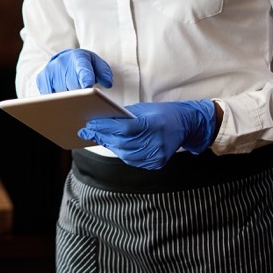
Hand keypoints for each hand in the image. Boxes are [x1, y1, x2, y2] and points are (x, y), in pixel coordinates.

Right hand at [36, 49, 113, 94]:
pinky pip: (48, 95)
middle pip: (72, 86)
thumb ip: (105, 72)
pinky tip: (62, 97)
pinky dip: (56, 100)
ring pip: (60, 93)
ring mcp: (50, 70)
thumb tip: (107, 83)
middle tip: (84, 98)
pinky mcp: (41, 78)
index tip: (87, 88)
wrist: (65, 59)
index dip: (85, 79)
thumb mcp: (97, 64)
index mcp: (79, 58)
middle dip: (79, 95)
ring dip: (68, 98)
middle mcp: (62, 62)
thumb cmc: (84, 65)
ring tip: (73, 96)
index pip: (83, 70)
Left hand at [79, 100, 216, 169]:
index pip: (123, 128)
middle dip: (102, 137)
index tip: (89, 124)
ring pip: (125, 154)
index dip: (104, 127)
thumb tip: (101, 121)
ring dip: (109, 146)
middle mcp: (155, 141)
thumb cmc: (162, 113)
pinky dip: (121, 153)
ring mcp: (156, 155)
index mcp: (152, 124)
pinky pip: (133, 160)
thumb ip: (123, 116)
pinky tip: (114, 146)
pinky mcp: (157, 163)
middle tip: (87, 132)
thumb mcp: (143, 109)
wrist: (186, 125)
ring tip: (97, 138)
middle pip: (122, 143)